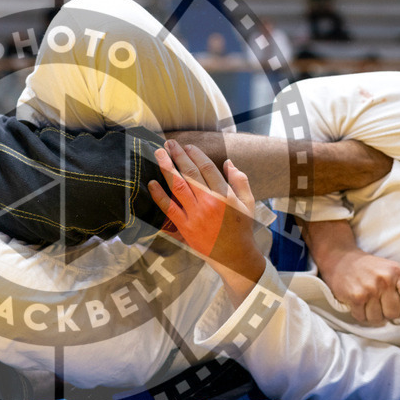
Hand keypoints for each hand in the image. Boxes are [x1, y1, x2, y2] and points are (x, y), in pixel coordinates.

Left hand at [147, 140, 265, 296]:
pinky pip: (169, 208)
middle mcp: (209, 202)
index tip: (187, 146)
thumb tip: (228, 163)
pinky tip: (152, 183)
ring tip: (159, 154)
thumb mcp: (248, 202)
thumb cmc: (241, 228)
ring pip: (178, 186)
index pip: (207, 168)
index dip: (195, 154)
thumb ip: (240, 180)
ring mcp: (196, 215)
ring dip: (167, 167)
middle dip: (178, 155)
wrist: (235, 256)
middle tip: (168, 143)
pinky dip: (159, 195)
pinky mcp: (185, 227)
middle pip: (190, 173)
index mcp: (224, 194)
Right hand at [322, 250, 399, 323]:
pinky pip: (362, 317)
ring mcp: (370, 289)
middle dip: (386, 312)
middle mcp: (385, 280)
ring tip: (368, 304)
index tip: (397, 301)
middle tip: (379, 303)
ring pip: (378, 319)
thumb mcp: (389, 268)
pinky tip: (358, 303)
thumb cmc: (367, 267)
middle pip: (394, 313)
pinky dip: (360, 314)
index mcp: (397, 271)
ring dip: (372, 315)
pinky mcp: (355, 297)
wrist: (340, 259)